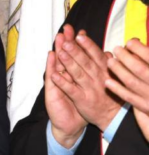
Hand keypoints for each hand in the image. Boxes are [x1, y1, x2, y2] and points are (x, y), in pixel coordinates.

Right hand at [44, 28, 84, 147]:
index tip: (81, 31)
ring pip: (58, 64)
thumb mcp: (88, 89)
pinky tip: (51, 57)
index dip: (78, 44)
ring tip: (59, 38)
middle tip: (67, 29)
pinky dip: (52, 67)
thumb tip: (104, 57)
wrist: (69, 125)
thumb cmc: (80, 106)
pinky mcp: (52, 92)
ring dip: (59, 49)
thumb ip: (93, 73)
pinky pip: (53, 78)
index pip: (76, 56)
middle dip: (67, 42)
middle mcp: (64, 77)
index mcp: (74, 75)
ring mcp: (57, 83)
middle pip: (66, 56)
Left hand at [51, 26, 120, 133]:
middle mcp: (97, 78)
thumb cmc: (108, 92)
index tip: (79, 33)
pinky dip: (62, 82)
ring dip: (68, 63)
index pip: (95, 54)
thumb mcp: (109, 77)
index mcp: (104, 71)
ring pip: (78, 73)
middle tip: (66, 39)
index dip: (87, 44)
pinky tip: (54, 75)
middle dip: (76, 50)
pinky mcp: (82, 99)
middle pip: (85, 61)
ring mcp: (89, 88)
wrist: (111, 116)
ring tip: (60, 52)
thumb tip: (107, 51)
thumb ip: (105, 64)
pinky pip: (71, 90)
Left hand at [106, 38, 148, 138]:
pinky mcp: (145, 107)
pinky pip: (129, 98)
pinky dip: (118, 89)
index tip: (130, 42)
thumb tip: (135, 41)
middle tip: (116, 48)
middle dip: (127, 58)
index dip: (140, 49)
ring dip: (119, 70)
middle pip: (141, 69)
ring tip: (110, 61)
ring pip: (132, 82)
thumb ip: (145, 59)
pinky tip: (107, 82)